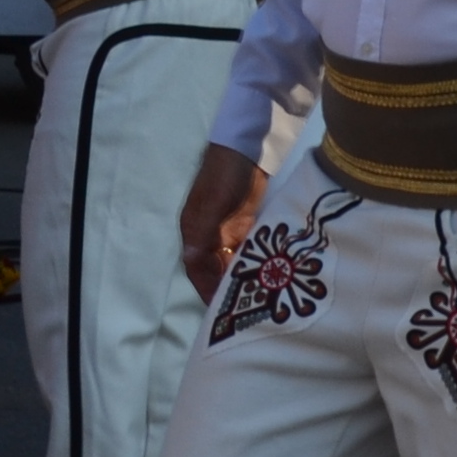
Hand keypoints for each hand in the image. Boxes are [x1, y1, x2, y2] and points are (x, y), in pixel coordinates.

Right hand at [180, 144, 269, 298]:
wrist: (247, 147)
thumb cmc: (225, 174)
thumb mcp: (214, 202)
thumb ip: (203, 232)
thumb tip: (189, 260)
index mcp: (194, 228)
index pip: (196, 266)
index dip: (206, 287)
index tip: (220, 309)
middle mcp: (207, 232)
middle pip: (213, 267)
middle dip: (224, 287)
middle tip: (242, 308)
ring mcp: (226, 227)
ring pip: (229, 260)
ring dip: (239, 277)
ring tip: (255, 297)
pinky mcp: (244, 223)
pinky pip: (245, 249)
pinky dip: (252, 262)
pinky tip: (266, 274)